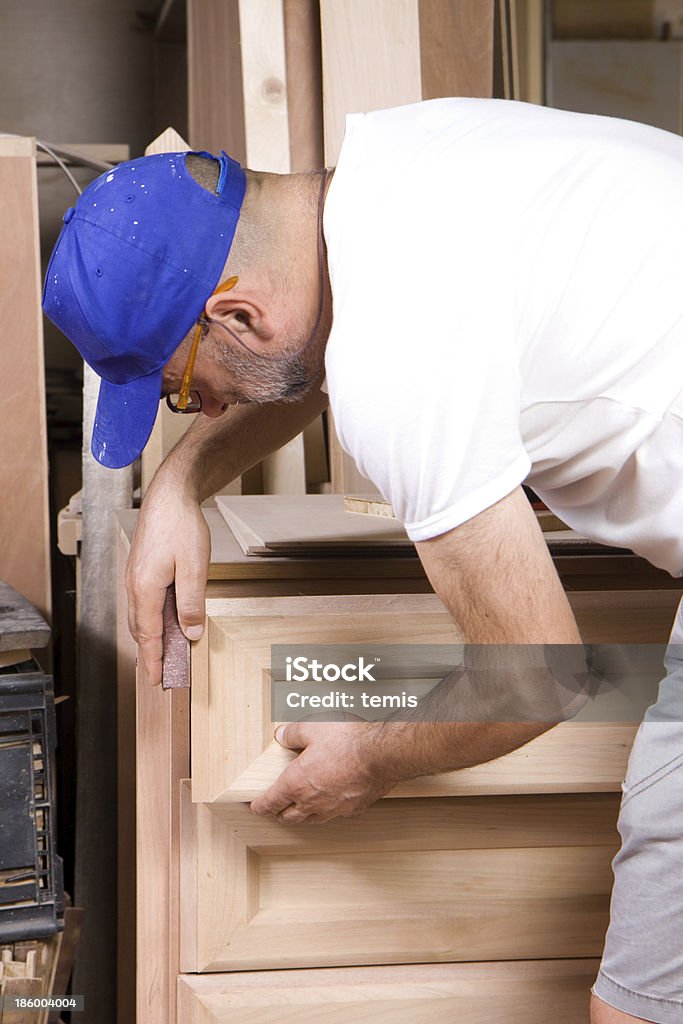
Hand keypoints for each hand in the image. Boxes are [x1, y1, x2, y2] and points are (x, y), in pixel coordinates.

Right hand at [125, 471, 209, 684]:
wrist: (170, 495)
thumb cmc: (182, 526)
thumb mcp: (195, 567)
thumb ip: (192, 602)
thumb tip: (191, 632)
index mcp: (146, 589)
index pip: (149, 635)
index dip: (153, 660)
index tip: (156, 680)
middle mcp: (135, 585)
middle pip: (140, 629)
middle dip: (148, 653)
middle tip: (157, 674)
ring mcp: (135, 576)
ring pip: (140, 615)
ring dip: (148, 636)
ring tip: (158, 653)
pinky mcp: (140, 567)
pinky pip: (142, 602)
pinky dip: (149, 618)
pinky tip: (160, 619)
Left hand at [250, 721, 397, 823]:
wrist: (381, 754)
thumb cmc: (348, 741)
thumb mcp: (312, 728)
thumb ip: (293, 734)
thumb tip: (282, 736)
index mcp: (297, 783)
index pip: (271, 802)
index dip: (260, 806)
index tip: (256, 806)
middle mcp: (313, 801)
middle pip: (289, 817)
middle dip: (278, 813)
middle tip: (275, 809)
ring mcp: (334, 808)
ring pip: (312, 819)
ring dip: (302, 815)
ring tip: (299, 810)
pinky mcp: (353, 808)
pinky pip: (335, 814)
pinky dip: (327, 810)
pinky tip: (330, 802)